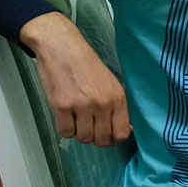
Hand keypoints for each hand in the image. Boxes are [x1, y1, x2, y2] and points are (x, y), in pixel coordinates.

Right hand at [19, 11, 130, 145]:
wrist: (61, 46)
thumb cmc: (85, 64)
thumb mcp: (110, 83)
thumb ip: (117, 106)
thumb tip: (125, 130)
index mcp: (118, 97)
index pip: (122, 133)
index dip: (113, 139)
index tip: (106, 135)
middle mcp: (103, 103)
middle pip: (102, 140)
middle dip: (95, 138)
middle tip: (88, 127)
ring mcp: (82, 106)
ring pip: (84, 138)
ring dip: (78, 133)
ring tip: (75, 119)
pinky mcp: (62, 106)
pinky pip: (65, 133)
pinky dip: (64, 128)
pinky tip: (65, 117)